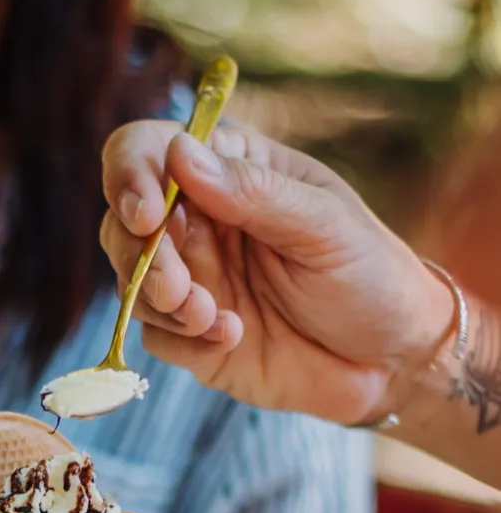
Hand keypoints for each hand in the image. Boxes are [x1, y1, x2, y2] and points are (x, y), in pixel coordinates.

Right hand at [100, 121, 455, 425]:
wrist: (391, 361)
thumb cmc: (369, 275)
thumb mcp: (322, 224)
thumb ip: (253, 193)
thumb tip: (178, 154)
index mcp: (229, 172)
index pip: (148, 151)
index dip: (131, 176)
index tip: (148, 215)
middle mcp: (199, 224)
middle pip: (122, 223)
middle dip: (138, 256)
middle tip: (177, 289)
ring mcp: (193, 282)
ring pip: (130, 283)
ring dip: (157, 302)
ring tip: (210, 317)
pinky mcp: (193, 340)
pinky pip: (156, 337)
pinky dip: (184, 340)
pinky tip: (234, 337)